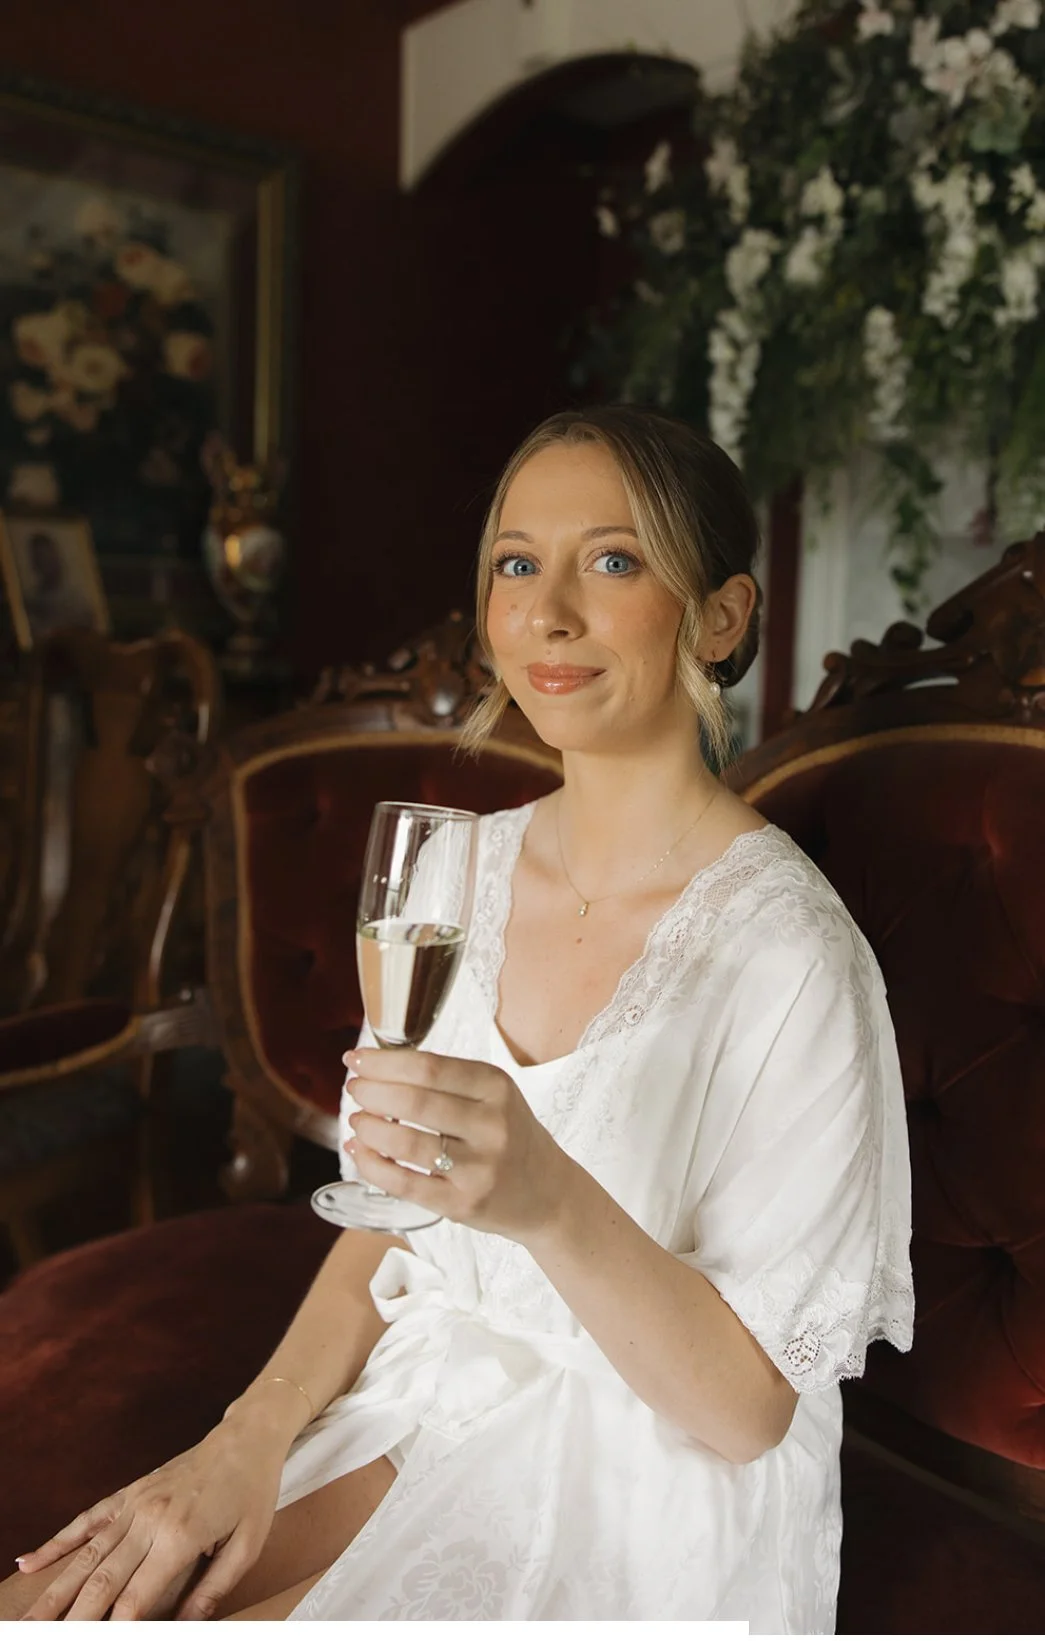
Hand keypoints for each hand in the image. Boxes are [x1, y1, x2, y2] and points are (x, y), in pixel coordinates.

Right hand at [16, 1404, 287, 1620]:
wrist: (246, 1438)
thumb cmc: (252, 1493)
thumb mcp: (247, 1546)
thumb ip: (213, 1590)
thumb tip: (186, 1625)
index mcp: (181, 1536)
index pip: (136, 1597)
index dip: (115, 1627)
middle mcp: (150, 1519)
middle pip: (102, 1580)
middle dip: (74, 1617)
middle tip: (46, 1637)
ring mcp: (135, 1504)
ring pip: (87, 1556)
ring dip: (56, 1590)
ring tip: (31, 1618)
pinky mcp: (129, 1493)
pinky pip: (87, 1520)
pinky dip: (58, 1542)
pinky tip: (30, 1561)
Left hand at [344, 1047, 569, 1240]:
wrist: (548, 1195)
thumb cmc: (510, 1136)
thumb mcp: (494, 1096)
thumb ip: (446, 1080)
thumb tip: (379, 1066)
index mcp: (497, 1088)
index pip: (430, 1067)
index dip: (384, 1062)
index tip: (357, 1060)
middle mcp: (492, 1125)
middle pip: (415, 1102)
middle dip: (371, 1092)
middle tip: (354, 1089)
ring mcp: (479, 1168)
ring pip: (406, 1142)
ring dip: (368, 1128)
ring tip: (357, 1120)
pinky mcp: (463, 1204)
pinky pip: (404, 1183)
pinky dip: (372, 1165)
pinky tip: (359, 1152)